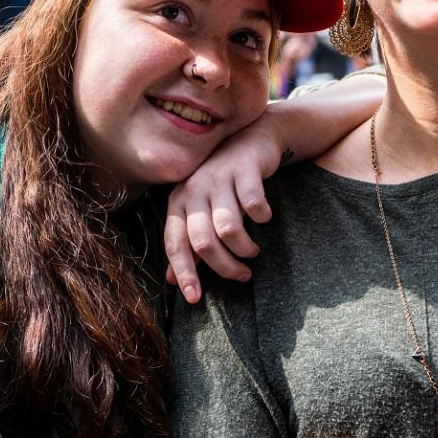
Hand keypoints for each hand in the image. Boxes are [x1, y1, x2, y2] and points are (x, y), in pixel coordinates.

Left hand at [164, 116, 283, 302]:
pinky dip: (262, 217)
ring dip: (244, 247)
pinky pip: (254, 204)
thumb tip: (171, 280)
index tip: (196, 298)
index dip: (184, 272)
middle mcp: (195, 188)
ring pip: (228, 228)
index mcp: (179, 201)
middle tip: (243, 275)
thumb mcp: (201, 209)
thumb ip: (188, 241)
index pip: (175, 243)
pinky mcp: (245, 168)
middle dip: (224, 266)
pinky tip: (265, 218)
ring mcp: (219, 176)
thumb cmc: (225, 181)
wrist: (253, 138)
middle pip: (203, 241)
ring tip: (254, 251)